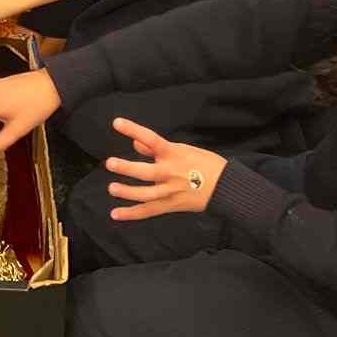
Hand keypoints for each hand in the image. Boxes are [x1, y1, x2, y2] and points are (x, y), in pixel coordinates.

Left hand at [103, 119, 227, 220]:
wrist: (226, 186)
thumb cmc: (205, 163)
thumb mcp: (183, 149)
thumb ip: (157, 148)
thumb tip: (136, 143)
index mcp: (174, 154)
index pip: (151, 139)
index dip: (133, 130)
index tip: (116, 122)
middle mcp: (171, 172)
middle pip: (146, 172)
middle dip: (127, 168)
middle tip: (110, 163)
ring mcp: (171, 191)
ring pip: (146, 194)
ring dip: (127, 192)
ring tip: (111, 188)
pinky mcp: (171, 205)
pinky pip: (149, 211)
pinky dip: (132, 214)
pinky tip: (115, 214)